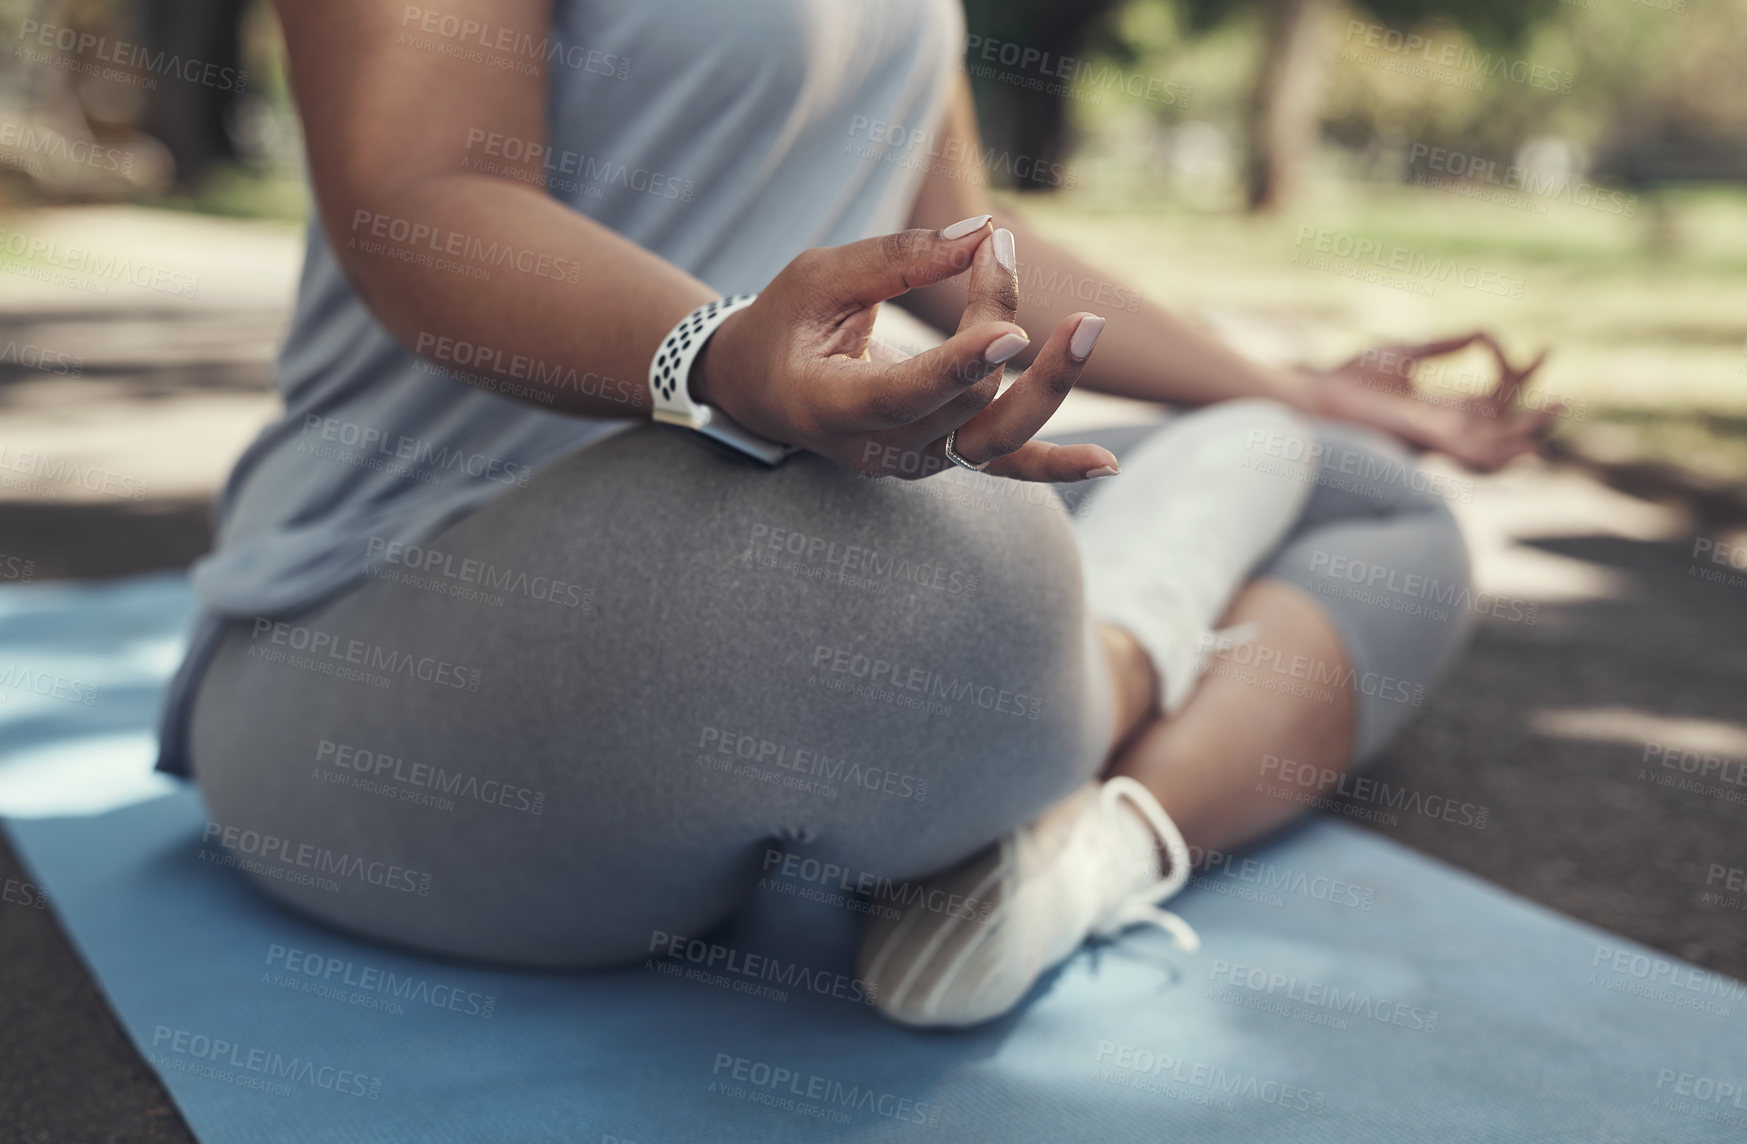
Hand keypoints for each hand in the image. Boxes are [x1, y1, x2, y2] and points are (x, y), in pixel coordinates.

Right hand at [695, 220, 1117, 481]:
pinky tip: (1105, 461)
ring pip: (994, 437)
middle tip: (1000, 249)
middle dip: (994, 318)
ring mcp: (913, 462)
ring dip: (1049, 386)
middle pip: (963, 400)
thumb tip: (983, 235)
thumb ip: (897, 258)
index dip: (959, 367)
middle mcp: (875, 450)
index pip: (903, 396)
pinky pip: (1004, 467)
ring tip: (1088, 328)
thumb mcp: (820, 276)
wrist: (762, 389)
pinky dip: (1055, 465)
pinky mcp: (941, 456)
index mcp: (829, 406)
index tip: (1011, 330)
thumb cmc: (785, 323)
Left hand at [1303, 331, 1557, 472]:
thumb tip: (1484, 332)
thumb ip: (1446, 345)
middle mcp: (1445, 429)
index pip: (1496, 397)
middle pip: (1503, 427)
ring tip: (1557, 414)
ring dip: (1527, 435)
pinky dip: (1502, 456)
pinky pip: (1473, 457)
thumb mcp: (1409, 353)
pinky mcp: (1427, 443)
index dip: (1522, 376)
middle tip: (1565, 397)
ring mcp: (1438, 439)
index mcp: (1442, 408)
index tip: (1544, 349)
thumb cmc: (1352, 379)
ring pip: (1495, 448)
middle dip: (1534, 415)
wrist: (1320, 397)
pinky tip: (1529, 449)